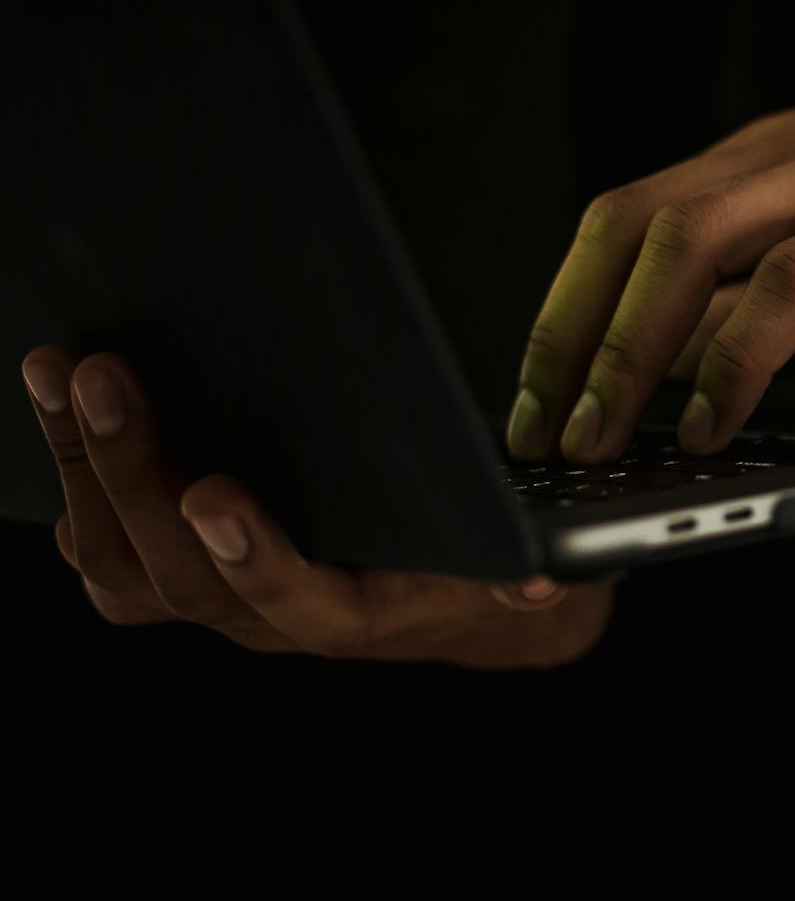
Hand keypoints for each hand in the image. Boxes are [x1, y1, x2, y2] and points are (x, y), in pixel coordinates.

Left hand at [22, 347, 613, 668]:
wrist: (458, 598)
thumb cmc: (484, 559)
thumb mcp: (525, 558)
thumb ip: (531, 569)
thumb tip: (537, 578)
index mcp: (358, 613)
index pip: (293, 600)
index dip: (250, 556)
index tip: (214, 495)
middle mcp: (272, 618)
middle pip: (176, 573)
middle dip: (130, 471)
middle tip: (105, 378)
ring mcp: (215, 598)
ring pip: (119, 566)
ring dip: (80, 469)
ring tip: (60, 374)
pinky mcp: (179, 572)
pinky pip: (102, 551)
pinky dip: (71, 484)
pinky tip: (60, 412)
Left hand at [509, 64, 794, 461]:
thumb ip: (776, 301)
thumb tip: (688, 364)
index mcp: (770, 157)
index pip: (627, 218)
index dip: (566, 309)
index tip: (537, 395)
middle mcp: (788, 153)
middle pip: (630, 224)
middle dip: (568, 334)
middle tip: (541, 431)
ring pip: (689, 244)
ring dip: (629, 349)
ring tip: (604, 435)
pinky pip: (792, 284)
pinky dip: (738, 356)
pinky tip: (716, 418)